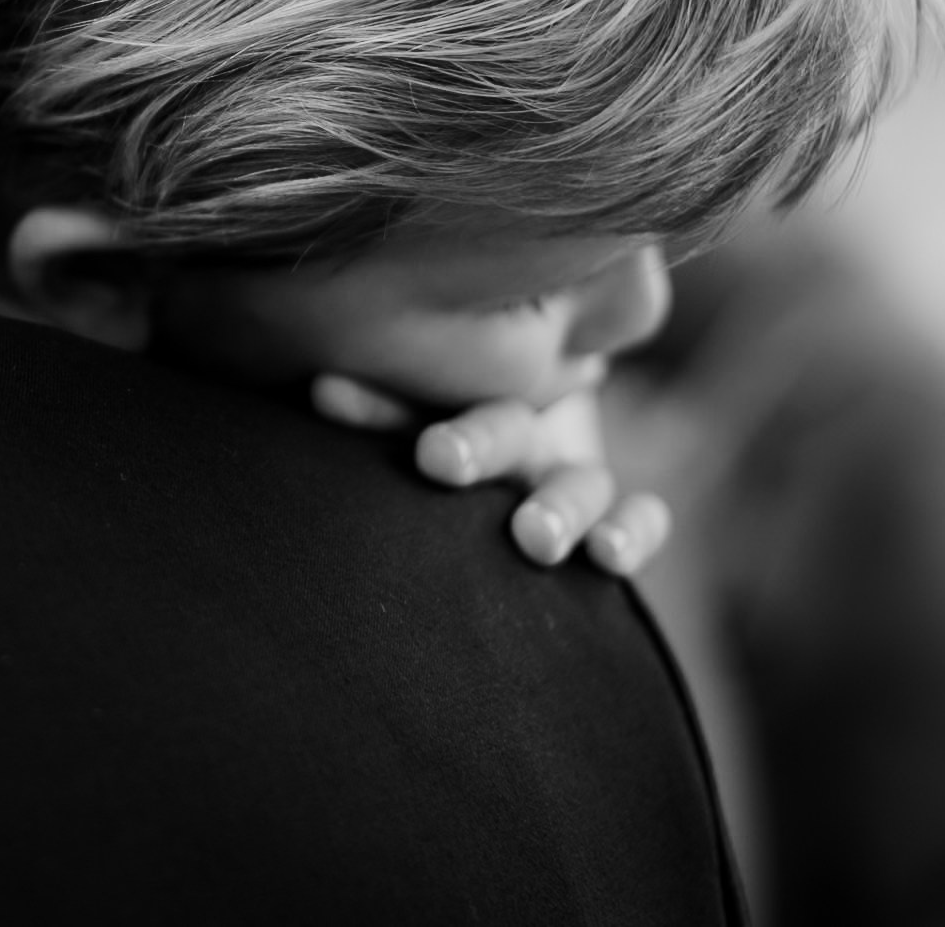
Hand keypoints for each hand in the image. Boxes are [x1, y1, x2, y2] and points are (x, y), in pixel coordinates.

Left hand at [310, 375, 670, 575]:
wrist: (526, 447)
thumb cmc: (423, 442)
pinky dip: (632, 530)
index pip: (410, 395)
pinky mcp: (612, 508)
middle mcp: (514, 429)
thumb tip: (307, 388)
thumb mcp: (394, 423)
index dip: (369, 399)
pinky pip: (637, 516)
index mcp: (450, 398)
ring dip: (557, 506)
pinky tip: (610, 556)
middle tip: (438, 458)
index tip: (323, 396)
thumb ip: (357, 411)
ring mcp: (566, 467)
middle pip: (502, 427)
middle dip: (474, 442)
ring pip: (574, 480)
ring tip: (533, 538)